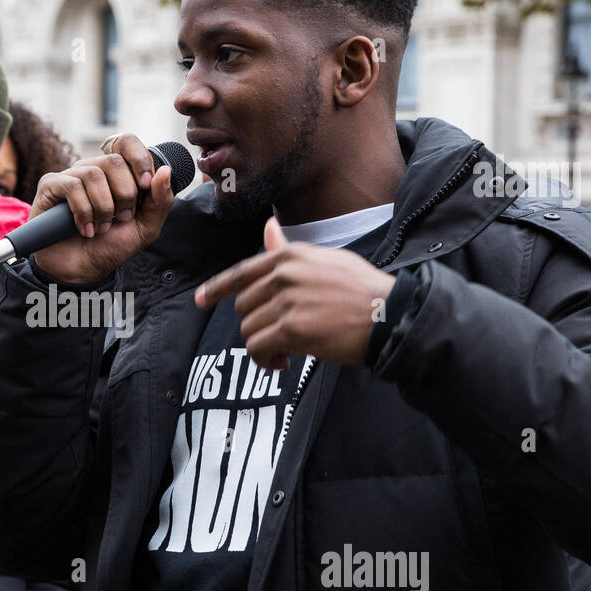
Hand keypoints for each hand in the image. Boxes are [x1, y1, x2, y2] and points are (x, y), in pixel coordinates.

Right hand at [31, 133, 176, 284]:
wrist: (83, 270)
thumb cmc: (111, 246)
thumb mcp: (146, 227)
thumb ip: (160, 201)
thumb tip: (165, 170)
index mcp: (115, 173)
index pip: (126, 142)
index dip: (139, 159)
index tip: (145, 186)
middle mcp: (92, 169)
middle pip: (114, 161)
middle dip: (124, 194)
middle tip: (121, 218)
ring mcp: (69, 176)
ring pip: (93, 174)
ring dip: (103, 207)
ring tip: (102, 228)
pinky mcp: (50, 186)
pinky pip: (71, 186)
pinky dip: (84, 211)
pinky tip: (86, 229)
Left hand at [195, 217, 396, 368]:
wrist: (389, 314)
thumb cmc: (361, 290)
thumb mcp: (325, 259)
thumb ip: (289, 250)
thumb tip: (267, 228)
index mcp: (290, 255)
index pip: (241, 272)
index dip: (216, 288)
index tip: (200, 299)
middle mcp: (283, 274)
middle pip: (243, 306)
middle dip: (257, 325)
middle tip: (281, 339)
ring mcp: (286, 300)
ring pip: (248, 329)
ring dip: (263, 346)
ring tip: (286, 352)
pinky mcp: (292, 328)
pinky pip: (258, 348)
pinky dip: (266, 360)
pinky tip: (286, 362)